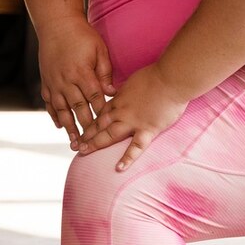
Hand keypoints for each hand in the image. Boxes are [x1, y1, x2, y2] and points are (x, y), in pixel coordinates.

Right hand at [38, 17, 115, 145]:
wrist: (57, 25)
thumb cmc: (82, 36)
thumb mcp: (99, 50)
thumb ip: (105, 72)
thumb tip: (111, 92)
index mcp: (82, 72)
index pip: (94, 98)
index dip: (101, 114)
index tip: (107, 128)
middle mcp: (66, 80)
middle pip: (78, 108)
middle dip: (85, 127)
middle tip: (91, 145)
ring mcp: (54, 82)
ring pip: (62, 109)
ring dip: (68, 127)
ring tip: (74, 143)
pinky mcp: (46, 82)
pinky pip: (49, 102)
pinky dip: (54, 115)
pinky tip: (59, 126)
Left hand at [75, 63, 190, 170]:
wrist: (171, 79)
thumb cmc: (156, 76)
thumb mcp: (133, 81)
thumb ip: (125, 91)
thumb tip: (120, 94)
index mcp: (119, 100)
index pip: (100, 114)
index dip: (89, 123)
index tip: (81, 131)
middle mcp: (122, 112)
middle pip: (99, 125)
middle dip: (86, 135)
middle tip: (74, 145)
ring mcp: (133, 122)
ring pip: (109, 135)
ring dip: (95, 143)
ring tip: (83, 153)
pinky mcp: (148, 130)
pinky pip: (136, 147)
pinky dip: (127, 158)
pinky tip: (119, 168)